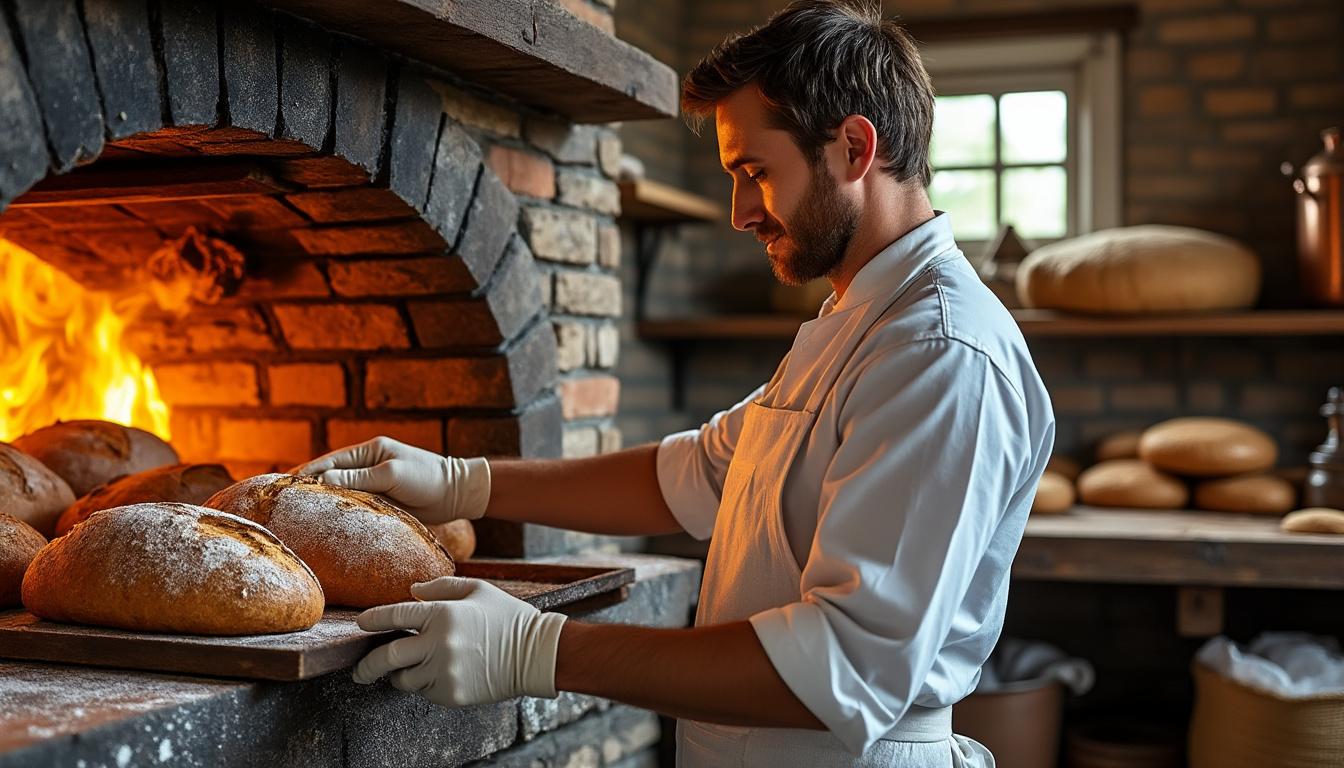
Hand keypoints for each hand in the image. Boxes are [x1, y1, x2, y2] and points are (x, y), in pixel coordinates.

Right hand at [291, 437, 490, 523]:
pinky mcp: (383, 501)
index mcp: (370, 450)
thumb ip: (358, 478)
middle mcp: (369, 465)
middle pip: (332, 478)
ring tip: (299, 517)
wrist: (458, 494)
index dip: (306, 473)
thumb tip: (321, 480)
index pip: (330, 461)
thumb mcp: (391, 475)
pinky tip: (328, 525)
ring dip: (326, 504)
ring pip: (343, 494)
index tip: (284, 485)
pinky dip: (343, 514)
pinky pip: (357, 507)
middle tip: (284, 505)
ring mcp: (375, 484)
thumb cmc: (427, 478)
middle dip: (311, 489)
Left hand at [352, 577, 566, 706]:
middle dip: (366, 666)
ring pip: (403, 679)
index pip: (394, 615)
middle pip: (386, 657)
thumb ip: (442, 586)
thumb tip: (413, 590)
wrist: (535, 654)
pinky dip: (424, 684)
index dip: (372, 619)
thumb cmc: (507, 617)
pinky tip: (439, 674)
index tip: (360, 623)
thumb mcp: (478, 589)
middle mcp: (439, 643)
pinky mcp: (452, 693)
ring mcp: (445, 671)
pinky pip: (424, 691)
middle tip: (359, 671)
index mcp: (443, 613)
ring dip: (400, 675)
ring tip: (408, 671)